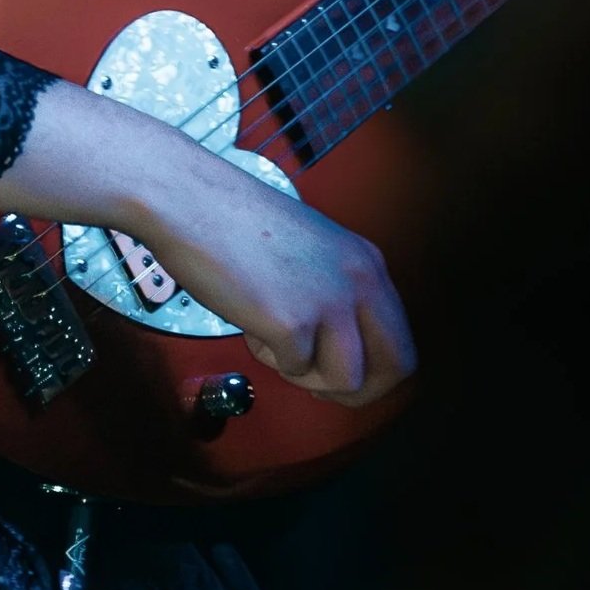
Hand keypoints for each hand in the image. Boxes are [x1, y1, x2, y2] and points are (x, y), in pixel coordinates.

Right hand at [0, 78, 415, 406]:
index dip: (374, 369)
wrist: (188, 200)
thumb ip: (334, 294)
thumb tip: (340, 351)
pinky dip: (268, 356)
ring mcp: (329, 301)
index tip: (338, 369)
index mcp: (367, 262)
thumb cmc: (233, 223)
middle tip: (317, 381)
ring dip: (307, 373)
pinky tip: (250, 319)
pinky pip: (294, 370)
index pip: (402, 341)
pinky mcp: (292, 321)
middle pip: (396, 368)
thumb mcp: (311, 253)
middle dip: (357, 389)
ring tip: (274, 337)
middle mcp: (360, 280)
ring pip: (348, 381)